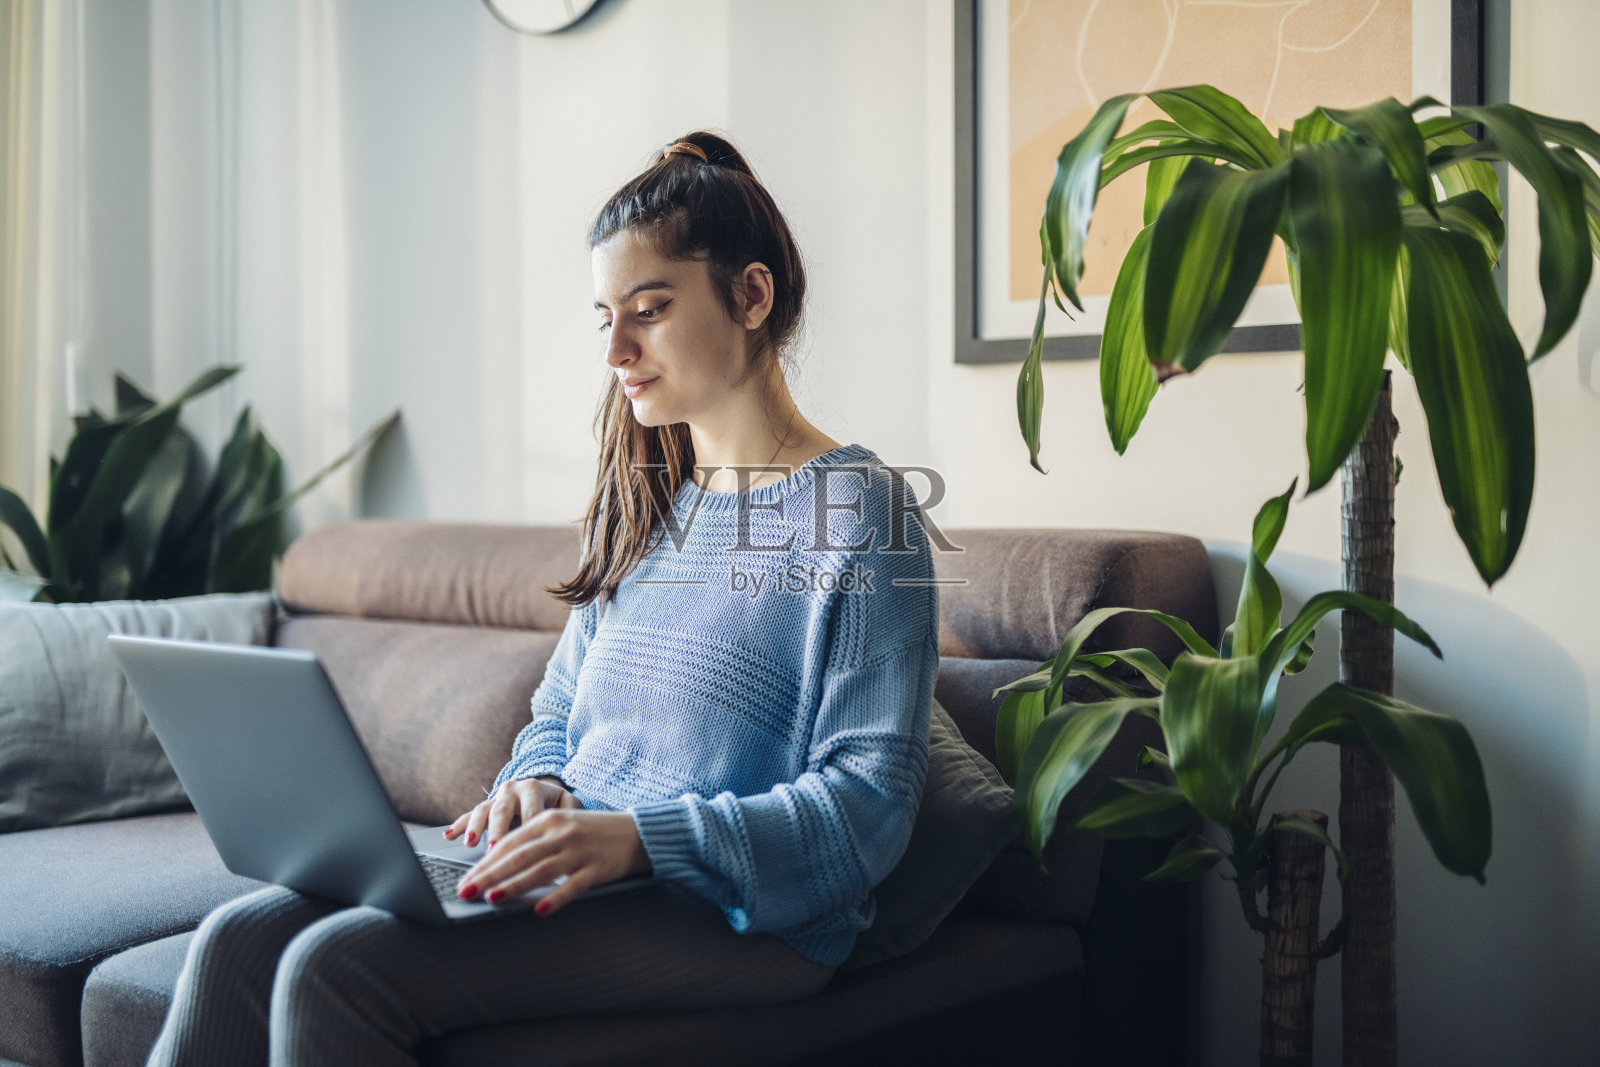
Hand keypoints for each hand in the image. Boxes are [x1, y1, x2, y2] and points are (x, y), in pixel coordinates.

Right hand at [444, 775, 580, 848]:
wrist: (542, 790)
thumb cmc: (557, 803)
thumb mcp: (568, 804)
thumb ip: (572, 811)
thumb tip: (573, 823)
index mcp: (533, 788)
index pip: (531, 811)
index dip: (528, 828)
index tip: (527, 847)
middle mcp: (511, 790)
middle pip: (503, 810)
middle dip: (497, 831)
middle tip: (495, 850)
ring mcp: (495, 799)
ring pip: (483, 811)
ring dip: (475, 827)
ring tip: (471, 843)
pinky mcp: (484, 807)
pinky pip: (468, 815)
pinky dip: (459, 826)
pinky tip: (449, 836)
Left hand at [455, 809, 652, 916]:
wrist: (637, 832)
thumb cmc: (593, 832)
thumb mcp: (561, 826)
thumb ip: (533, 841)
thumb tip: (496, 863)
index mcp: (548, 819)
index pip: (509, 843)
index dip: (484, 862)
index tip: (465, 880)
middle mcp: (561, 833)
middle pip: (519, 856)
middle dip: (488, 875)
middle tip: (466, 891)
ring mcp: (580, 851)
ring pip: (540, 870)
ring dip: (514, 885)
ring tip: (492, 898)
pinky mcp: (597, 869)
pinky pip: (573, 885)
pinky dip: (555, 898)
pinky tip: (540, 910)